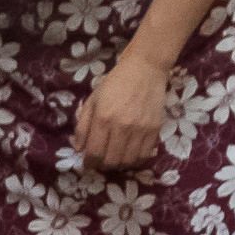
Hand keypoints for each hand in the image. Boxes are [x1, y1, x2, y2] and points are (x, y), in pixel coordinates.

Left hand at [73, 52, 170, 171]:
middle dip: (103, 166)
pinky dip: (136, 160)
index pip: (94, 153)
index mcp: (103, 119)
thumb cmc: (114, 84)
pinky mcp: (155, 129)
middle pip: (111, 161)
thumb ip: (83, 126)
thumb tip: (79, 149)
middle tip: (101, 161)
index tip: (89, 163)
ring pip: (128, 161)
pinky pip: (145, 155)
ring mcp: (141, 129)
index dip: (89, 163)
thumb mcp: (92, 101)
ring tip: (115, 158)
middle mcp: (122, 126)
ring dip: (119, 165)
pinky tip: (130, 154)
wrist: (145, 69)